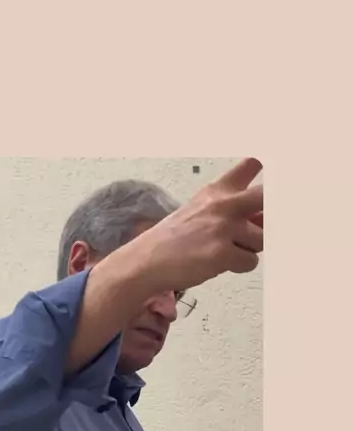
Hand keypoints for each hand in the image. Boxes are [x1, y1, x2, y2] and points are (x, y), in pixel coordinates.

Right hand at [143, 157, 263, 291]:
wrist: (148, 260)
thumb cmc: (174, 239)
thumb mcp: (200, 210)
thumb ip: (232, 209)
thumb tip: (265, 217)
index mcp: (217, 190)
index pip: (251, 165)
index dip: (269, 167)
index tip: (282, 172)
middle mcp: (223, 204)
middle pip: (266, 197)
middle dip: (271, 211)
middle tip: (263, 222)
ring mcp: (223, 227)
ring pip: (261, 239)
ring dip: (249, 248)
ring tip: (225, 251)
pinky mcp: (222, 252)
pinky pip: (250, 261)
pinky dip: (239, 266)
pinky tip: (219, 263)